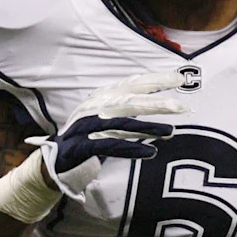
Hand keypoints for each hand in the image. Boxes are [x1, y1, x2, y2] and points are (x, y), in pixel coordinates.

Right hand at [31, 72, 189, 201]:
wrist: (53, 158)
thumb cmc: (84, 136)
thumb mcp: (106, 116)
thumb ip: (127, 108)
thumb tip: (157, 101)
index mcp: (102, 96)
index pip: (133, 84)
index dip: (156, 79)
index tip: (180, 78)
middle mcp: (95, 106)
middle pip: (130, 100)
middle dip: (157, 102)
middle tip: (183, 106)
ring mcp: (88, 126)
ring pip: (122, 122)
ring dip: (147, 127)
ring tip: (170, 132)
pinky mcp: (83, 146)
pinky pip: (110, 146)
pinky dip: (131, 149)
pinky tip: (149, 152)